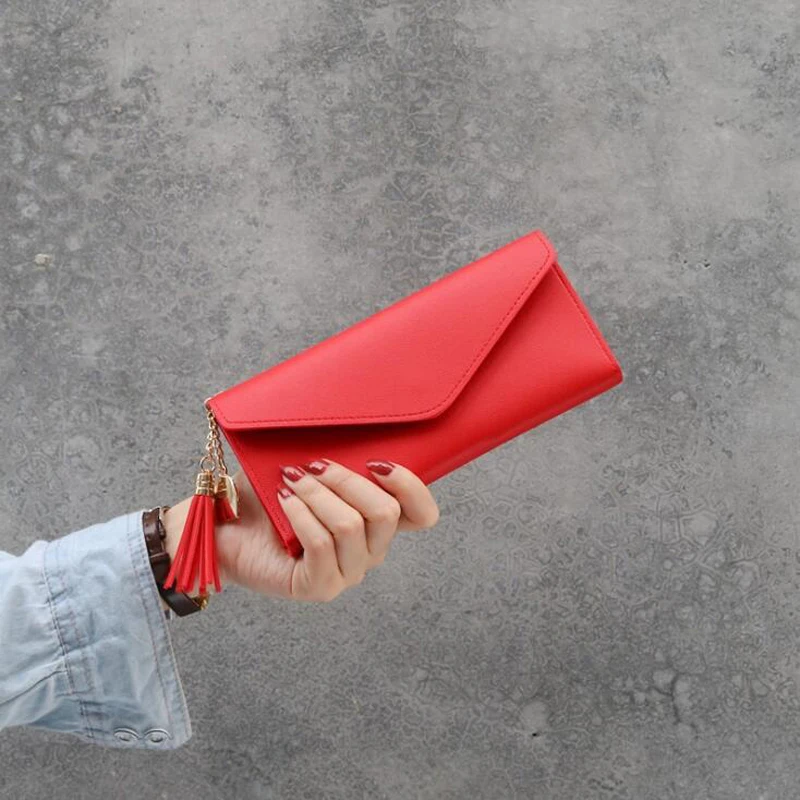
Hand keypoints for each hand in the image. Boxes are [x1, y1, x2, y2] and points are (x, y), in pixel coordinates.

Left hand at [163, 459, 439, 601]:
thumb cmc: (269, 493)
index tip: (374, 461)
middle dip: (346, 480)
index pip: (423, 515)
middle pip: (385, 513)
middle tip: (311, 467)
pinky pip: (320, 544)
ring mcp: (346, 573)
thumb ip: (341, 452)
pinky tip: (284, 502)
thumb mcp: (311, 465)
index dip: (409, 485)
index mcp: (377, 523)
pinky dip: (301, 515)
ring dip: (316, 495)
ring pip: (351, 526)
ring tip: (290, 483)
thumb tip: (357, 418)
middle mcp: (369, 551)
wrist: (224, 523)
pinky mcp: (317, 587)